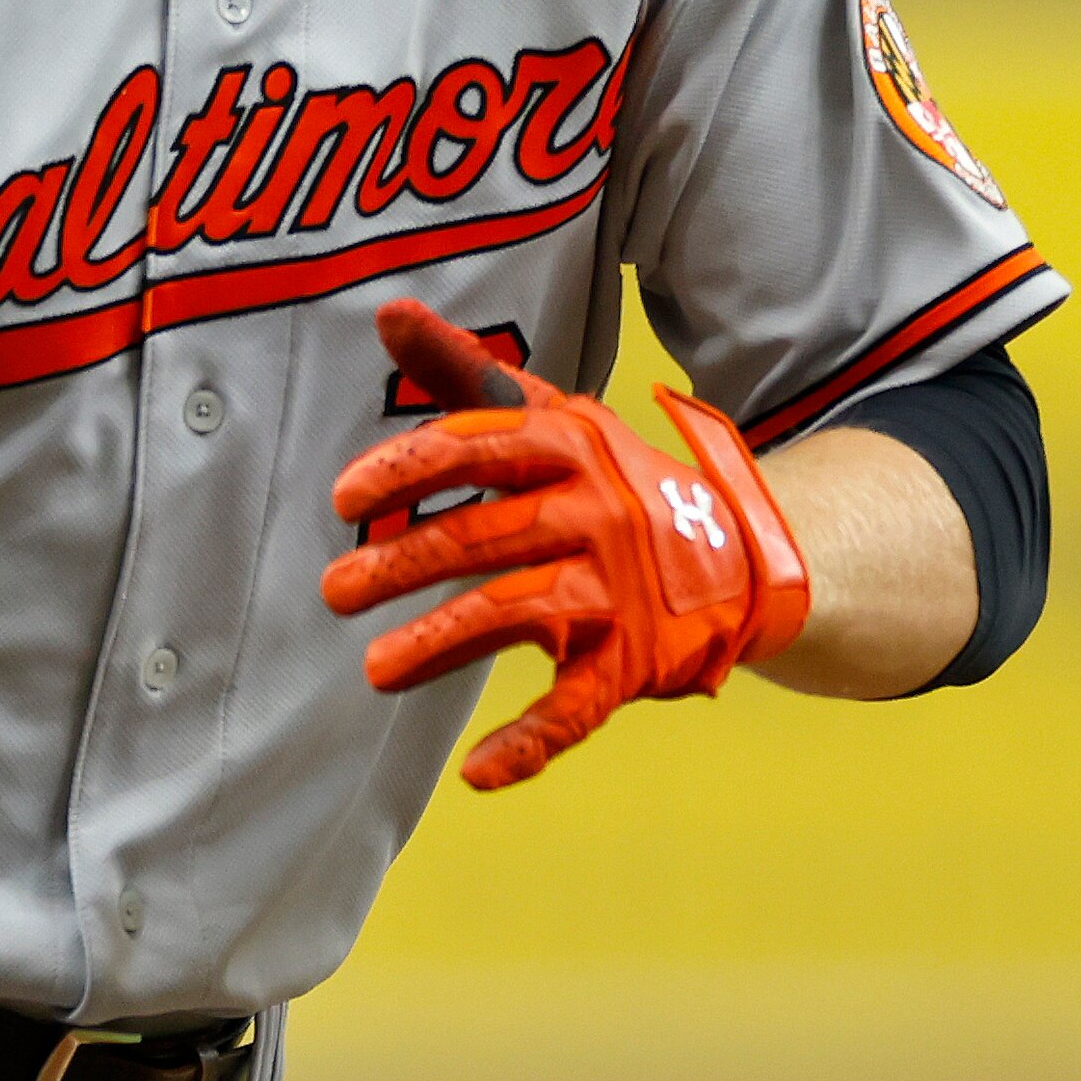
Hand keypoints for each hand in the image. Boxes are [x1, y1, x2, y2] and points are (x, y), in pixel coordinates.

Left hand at [321, 297, 812, 788]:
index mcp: (573, 447)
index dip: (411, 469)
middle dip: (406, 564)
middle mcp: (598, 512)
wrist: (747, 555)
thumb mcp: (556, 417)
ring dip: (442, 644)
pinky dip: (531, 743)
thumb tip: (385, 307)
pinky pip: (579, 706)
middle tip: (333, 591)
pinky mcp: (635, 659)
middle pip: (489, 536)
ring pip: (520, 615)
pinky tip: (477, 773)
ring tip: (373, 670)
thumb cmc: (618, 481)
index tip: (343, 498)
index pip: (483, 447)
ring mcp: (620, 589)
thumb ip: (468, 373)